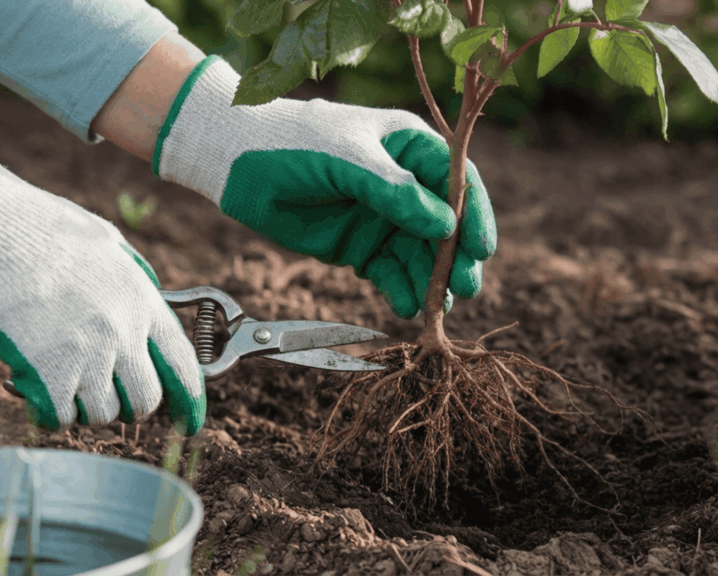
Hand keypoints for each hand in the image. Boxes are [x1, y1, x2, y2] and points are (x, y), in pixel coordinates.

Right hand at [0, 148, 204, 434]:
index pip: (182, 365)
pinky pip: (60, 416)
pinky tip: (44, 395)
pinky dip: (53, 414)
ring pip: (102, 414)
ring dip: (89, 408)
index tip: (190, 420)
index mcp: (144, 304)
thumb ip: (135, 282)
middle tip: (116, 398)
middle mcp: (123, 335)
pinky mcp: (48, 373)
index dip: (191, 398)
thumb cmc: (50, 232)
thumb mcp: (112, 248)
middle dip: (133, 407)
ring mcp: (87, 356)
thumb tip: (148, 305)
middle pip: (146, 401)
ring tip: (71, 385)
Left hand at [154, 56, 496, 318]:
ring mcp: (384, 219)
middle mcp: (405, 185)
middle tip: (465, 287)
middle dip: (456, 257)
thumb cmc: (294, 143)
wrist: (236, 165)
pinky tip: (406, 306)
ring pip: (420, 256)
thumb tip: (446, 224)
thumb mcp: (347, 159)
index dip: (474, 215)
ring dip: (432, 281)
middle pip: (445, 226)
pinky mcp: (360, 249)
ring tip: (438, 307)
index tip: (481, 249)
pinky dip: (400, 291)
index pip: (457, 181)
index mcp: (409, 147)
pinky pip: (389, 274)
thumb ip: (394, 192)